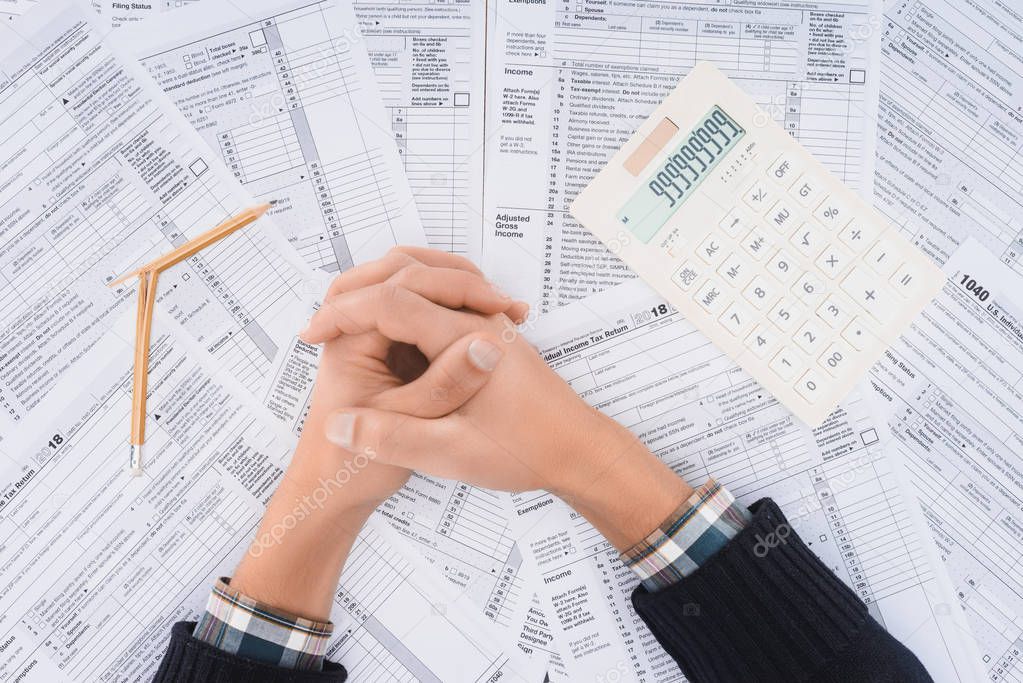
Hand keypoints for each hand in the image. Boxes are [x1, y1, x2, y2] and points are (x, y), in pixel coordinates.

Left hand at [231, 248, 523, 618]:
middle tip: (500, 299)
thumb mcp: (409, 425)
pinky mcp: (385, 354)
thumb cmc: (351, 468)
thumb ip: (446, 383)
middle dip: (453, 278)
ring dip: (453, 292)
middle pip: (401, 273)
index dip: (453, 287)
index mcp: (351, 342)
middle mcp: (355, 331)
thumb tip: (487, 343)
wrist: (328, 496)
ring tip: (499, 310)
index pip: (401, 285)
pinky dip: (449, 315)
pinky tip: (486, 332)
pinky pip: (416, 317)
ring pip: (409, 291)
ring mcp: (370, 341)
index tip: (495, 303)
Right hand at [301, 250, 691, 548]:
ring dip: (382, 289)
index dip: (342, 314)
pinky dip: (408, 301)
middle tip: (320, 321)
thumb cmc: (524, 453)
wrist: (579, 450)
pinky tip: (389, 331)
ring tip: (345, 318)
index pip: (390, 302)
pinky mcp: (488, 330)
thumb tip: (337, 427)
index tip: (310, 335)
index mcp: (462, 339)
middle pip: (407, 272)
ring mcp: (485, 319)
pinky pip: (441, 298)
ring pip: (426, 278)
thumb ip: (392, 439)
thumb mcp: (451, 455)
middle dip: (356, 291)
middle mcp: (475, 317)